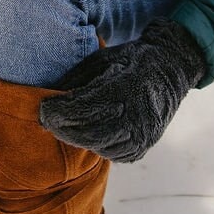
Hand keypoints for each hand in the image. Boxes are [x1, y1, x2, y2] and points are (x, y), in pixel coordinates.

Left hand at [39, 18, 206, 163]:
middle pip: (89, 133)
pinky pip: (113, 155)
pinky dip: (96, 146)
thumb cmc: (130, 60)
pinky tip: (86, 135)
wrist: (171, 68)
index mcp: (126, 87)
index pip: (84, 107)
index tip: (43, 108)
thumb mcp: (102, 59)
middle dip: (63, 129)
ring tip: (64, 127)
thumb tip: (49, 96)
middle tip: (47, 121)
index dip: (59, 111)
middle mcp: (138, 115)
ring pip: (99, 147)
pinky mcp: (144, 146)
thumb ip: (76, 78)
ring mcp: (144, 134)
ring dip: (77, 138)